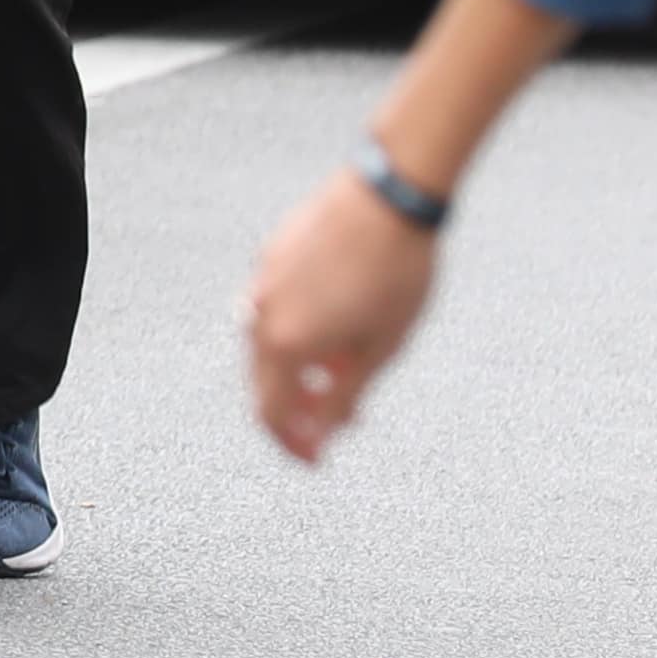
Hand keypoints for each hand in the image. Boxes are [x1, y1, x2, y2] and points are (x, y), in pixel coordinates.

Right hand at [244, 170, 443, 462]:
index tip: (317, 460)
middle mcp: (261, 315)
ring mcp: (262, 281)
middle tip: (333, 423)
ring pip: (267, 342)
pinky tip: (335, 324)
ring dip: (297, 369)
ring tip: (343, 371)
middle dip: (295, 410)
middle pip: (263, 381)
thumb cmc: (395, 275)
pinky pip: (274, 307)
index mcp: (286, 345)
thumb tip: (326, 431)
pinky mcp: (272, 254)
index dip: (294, 444)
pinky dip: (296, 330)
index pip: (272, 413)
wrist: (389, 197)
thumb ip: (346, 394)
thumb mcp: (381, 347)